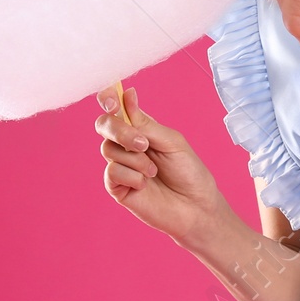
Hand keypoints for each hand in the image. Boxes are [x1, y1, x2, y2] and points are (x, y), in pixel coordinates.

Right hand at [96, 85, 221, 246]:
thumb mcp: (170, 141)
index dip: (107, 98)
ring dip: (135, 159)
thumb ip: (145, 123)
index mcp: (139, 128)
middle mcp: (126, 144)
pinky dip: (132, 176)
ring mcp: (120, 165)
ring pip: (109, 150)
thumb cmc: (188, 171)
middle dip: (121, 131)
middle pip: (104, 125)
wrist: (195, 206)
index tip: (112, 101)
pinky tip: (146, 184)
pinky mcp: (117, 187)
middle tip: (143, 143)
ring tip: (154, 170)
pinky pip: (112, 172)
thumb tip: (128, 94)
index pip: (114, 107)